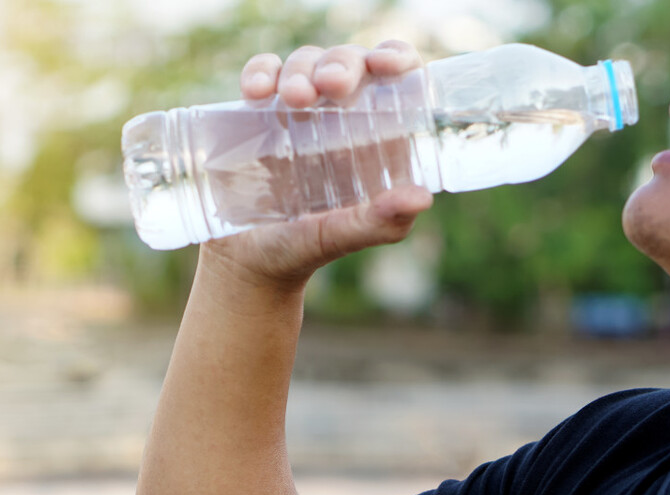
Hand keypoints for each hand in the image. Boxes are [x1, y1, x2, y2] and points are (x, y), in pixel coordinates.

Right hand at [202, 42, 433, 291]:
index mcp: (373, 135)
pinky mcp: (256, 112)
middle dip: (340, 64)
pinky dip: (259, 72)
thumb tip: (422, 198)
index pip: (394, 77)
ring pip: (305, 62)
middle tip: (330, 86)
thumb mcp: (343, 236)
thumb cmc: (304, 249)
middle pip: (348, 62)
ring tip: (293, 99)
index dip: (395, 57)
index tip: (384, 65)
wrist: (247, 262)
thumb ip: (382, 221)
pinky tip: (256, 92)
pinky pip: (262, 74)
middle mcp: (338, 114)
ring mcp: (295, 109)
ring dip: (301, 69)